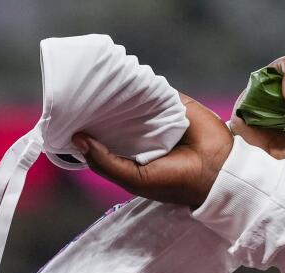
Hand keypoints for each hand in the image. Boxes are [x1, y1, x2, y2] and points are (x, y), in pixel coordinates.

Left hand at [72, 94, 232, 208]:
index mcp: (129, 155)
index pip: (102, 138)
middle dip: (96, 110)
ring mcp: (155, 117)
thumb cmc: (175, 181)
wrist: (217, 170)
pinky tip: (120, 80)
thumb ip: (106, 163)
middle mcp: (140, 135)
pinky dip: (137, 85)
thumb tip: (79, 138)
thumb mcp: (134, 179)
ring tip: (93, 86)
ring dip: (115, 95)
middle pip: (112, 117)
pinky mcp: (171, 102)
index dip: (86, 130)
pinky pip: (151, 90)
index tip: (67, 119)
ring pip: (129, 101)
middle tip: (75, 98)